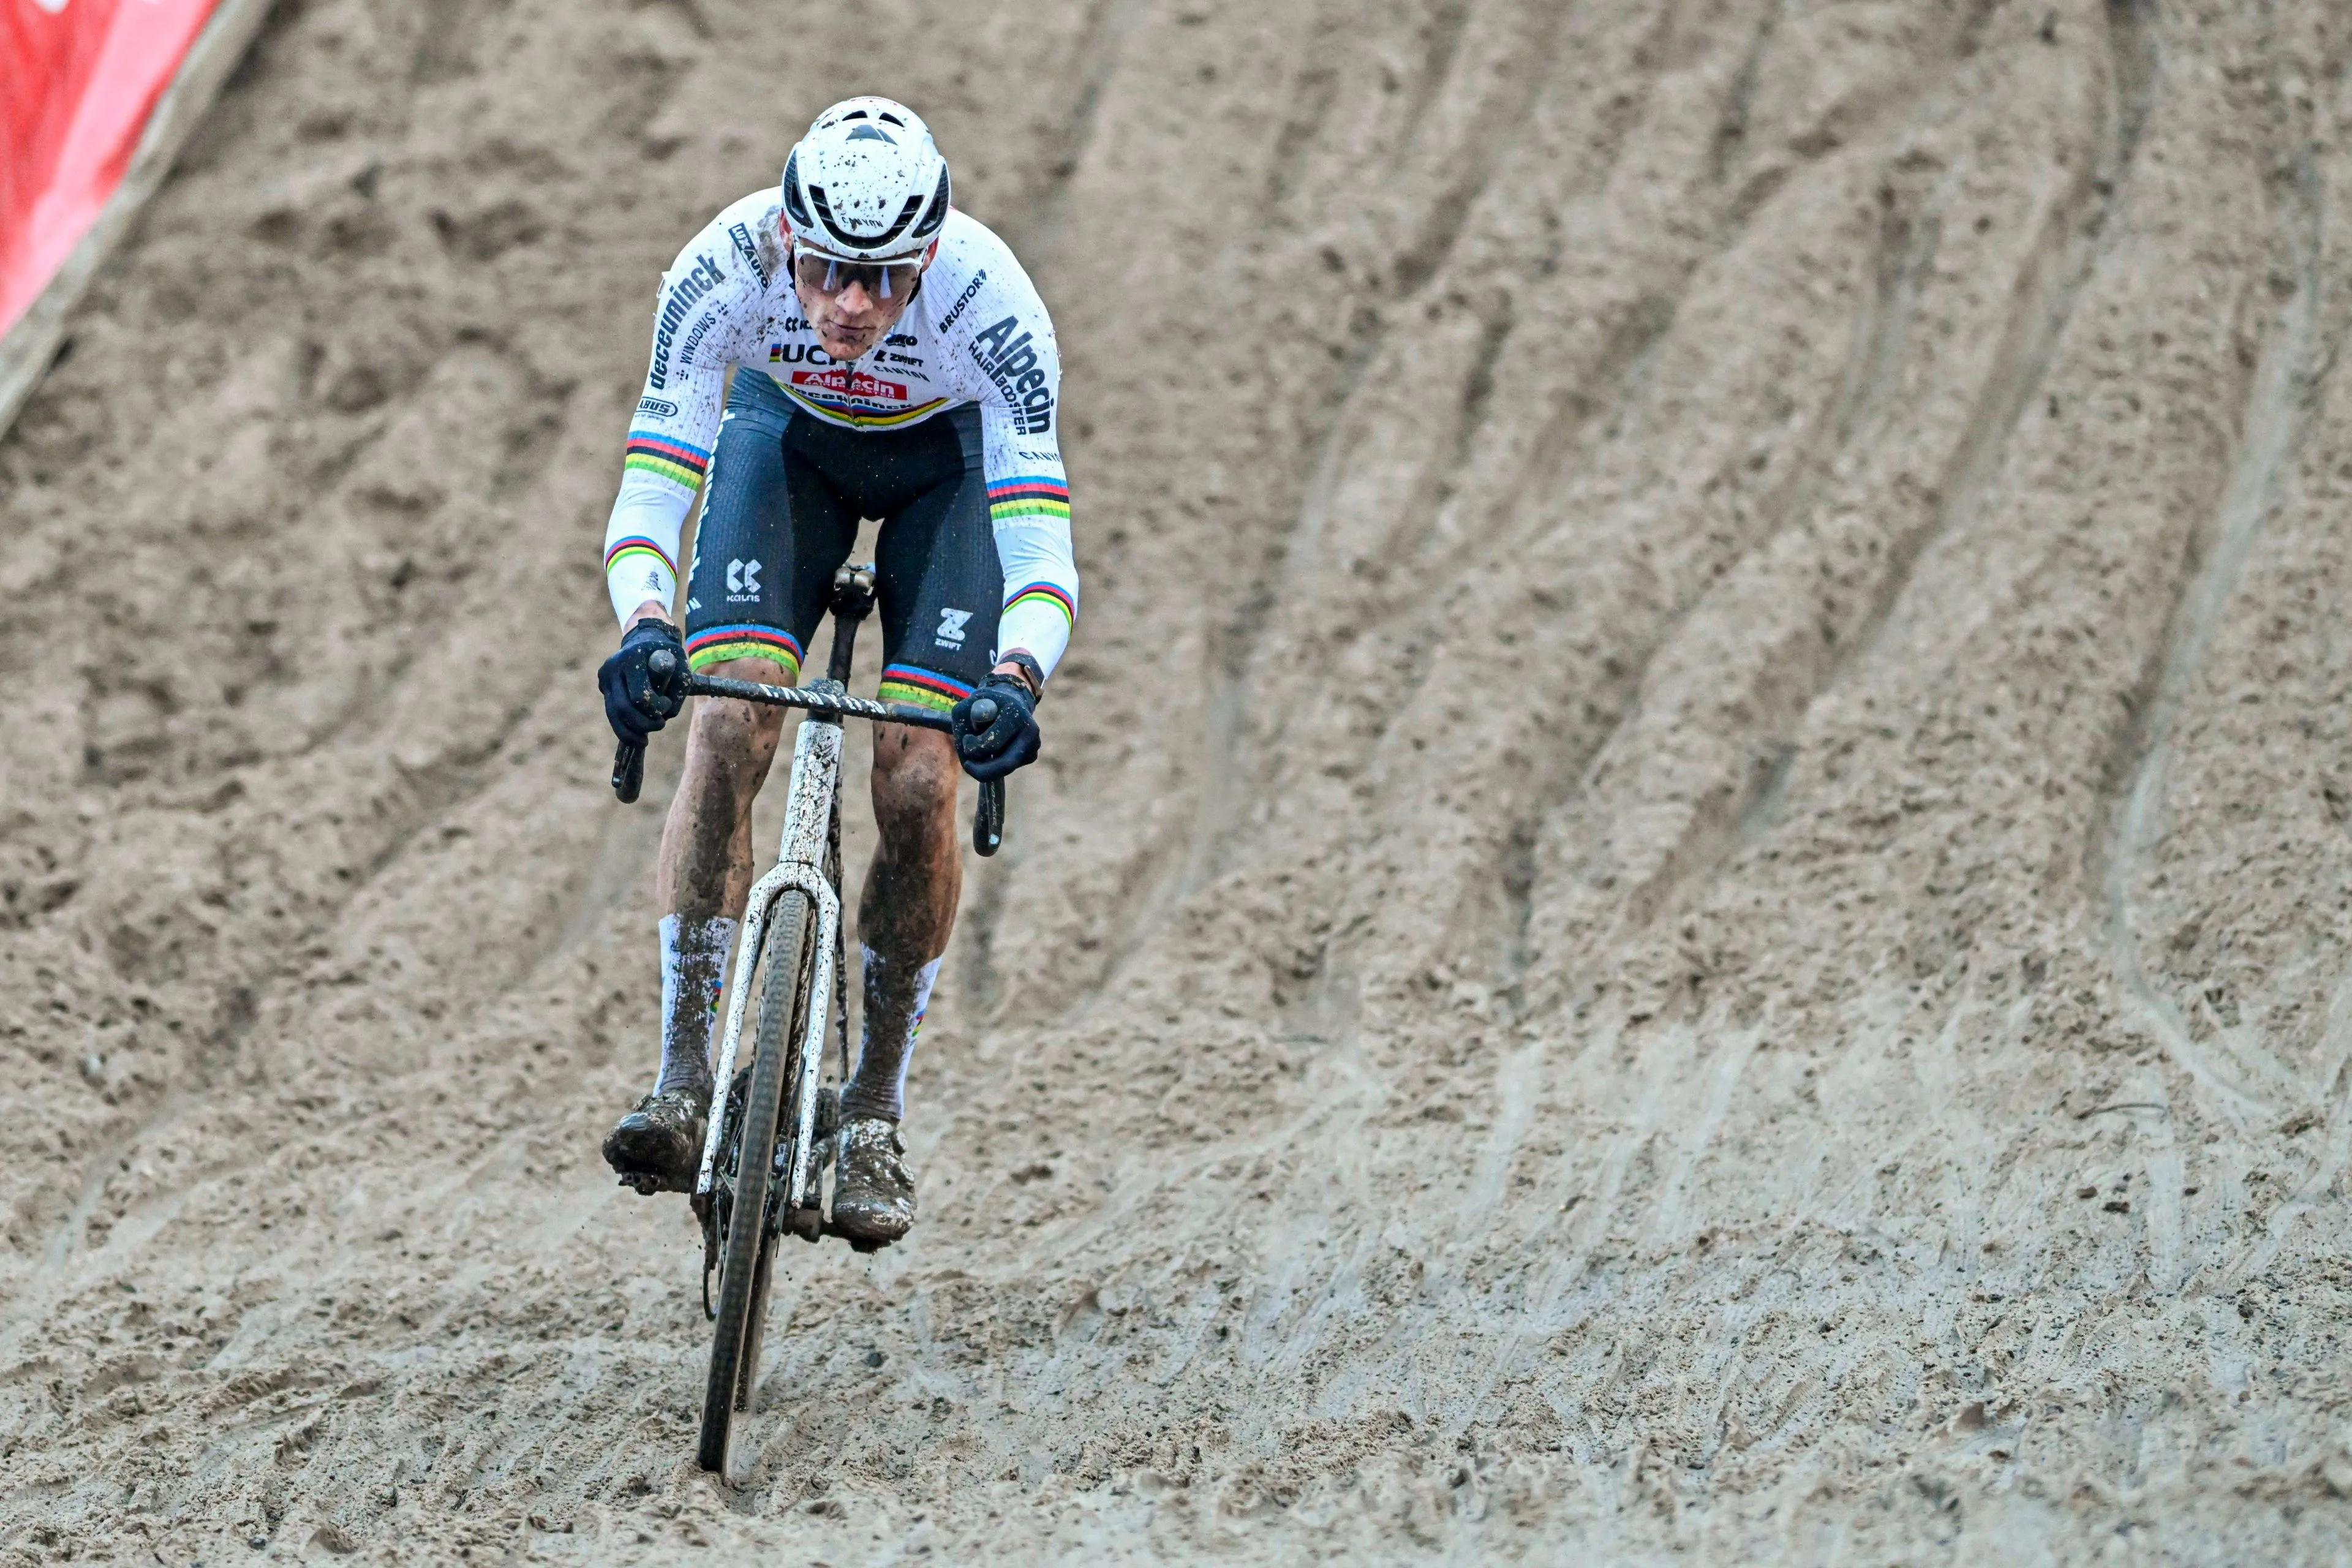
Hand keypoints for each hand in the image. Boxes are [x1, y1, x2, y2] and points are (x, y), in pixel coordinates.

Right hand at [599, 618, 685, 744]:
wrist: (647, 638)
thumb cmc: (669, 655)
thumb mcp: (682, 667)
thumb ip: (680, 691)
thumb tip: (665, 715)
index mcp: (633, 658)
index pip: (639, 696)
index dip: (655, 709)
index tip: (667, 707)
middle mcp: (613, 666)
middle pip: (622, 708)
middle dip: (642, 724)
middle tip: (659, 726)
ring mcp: (605, 676)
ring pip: (612, 713)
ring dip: (628, 732)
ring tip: (643, 741)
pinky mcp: (603, 684)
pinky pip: (611, 711)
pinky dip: (622, 726)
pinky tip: (634, 736)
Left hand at [950, 673, 1039, 781]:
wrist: (1009, 699)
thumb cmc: (983, 704)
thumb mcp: (966, 708)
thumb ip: (961, 729)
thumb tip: (969, 755)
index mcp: (1015, 714)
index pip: (992, 744)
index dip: (973, 747)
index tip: (966, 739)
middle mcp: (1030, 731)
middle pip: (1006, 765)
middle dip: (982, 771)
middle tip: (968, 766)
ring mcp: (1034, 744)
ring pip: (1006, 768)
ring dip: (987, 764)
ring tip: (983, 744)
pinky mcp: (1032, 754)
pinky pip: (1010, 767)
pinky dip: (997, 762)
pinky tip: (998, 745)